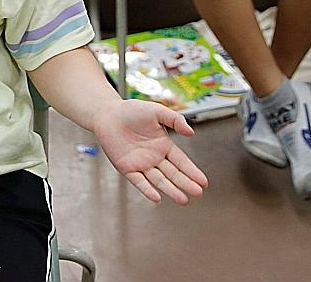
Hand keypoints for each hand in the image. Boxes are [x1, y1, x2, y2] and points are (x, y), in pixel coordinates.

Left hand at [93, 99, 207, 204]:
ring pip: (159, 180)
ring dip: (171, 190)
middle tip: (198, 193)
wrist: (107, 113)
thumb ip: (175, 120)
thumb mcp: (157, 111)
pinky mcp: (127, 168)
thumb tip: (191, 132)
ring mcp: (141, 164)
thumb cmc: (131, 110)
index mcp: (163, 145)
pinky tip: (157, 197)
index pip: (181, 162)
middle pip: (173, 174)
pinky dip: (147, 190)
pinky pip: (139, 181)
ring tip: (183, 200)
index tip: (203, 182)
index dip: (192, 172)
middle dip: (186, 183)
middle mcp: (154, 157)